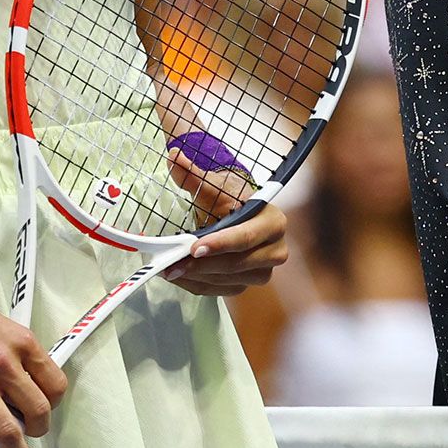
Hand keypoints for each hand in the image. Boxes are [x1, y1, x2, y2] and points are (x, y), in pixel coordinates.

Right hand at [0, 281, 68, 447]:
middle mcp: (3, 366)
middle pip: (38, 410)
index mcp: (22, 344)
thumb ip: (21, 355)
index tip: (45, 408)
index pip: (56, 384)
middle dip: (40, 429)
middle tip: (32, 434)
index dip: (55, 402)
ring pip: (7, 431)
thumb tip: (31, 387)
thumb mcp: (5, 327)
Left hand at [162, 140, 285, 296]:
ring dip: (197, 277)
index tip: (195, 247)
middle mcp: (275, 250)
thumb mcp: (212, 185)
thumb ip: (193, 173)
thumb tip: (174, 157)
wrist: (234, 212)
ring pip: (228, 280)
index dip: (221, 244)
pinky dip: (198, 285)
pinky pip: (220, 291)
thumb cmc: (228, 198)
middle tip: (174, 263)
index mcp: (273, 221)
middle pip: (237, 264)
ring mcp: (263, 271)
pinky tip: (180, 276)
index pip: (246, 237)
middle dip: (203, 265)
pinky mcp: (247, 284)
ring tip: (172, 269)